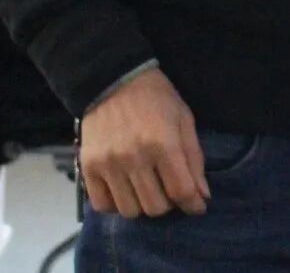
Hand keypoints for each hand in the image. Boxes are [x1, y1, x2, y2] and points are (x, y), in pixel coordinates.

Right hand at [79, 67, 209, 218]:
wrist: (113, 79)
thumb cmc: (156, 98)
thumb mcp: (184, 119)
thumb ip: (194, 158)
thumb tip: (202, 196)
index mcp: (162, 143)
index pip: (180, 190)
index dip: (193, 204)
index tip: (196, 206)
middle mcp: (134, 157)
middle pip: (155, 207)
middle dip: (168, 204)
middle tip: (168, 190)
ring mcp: (108, 164)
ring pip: (130, 210)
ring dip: (142, 205)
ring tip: (146, 189)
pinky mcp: (88, 167)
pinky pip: (102, 205)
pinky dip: (116, 204)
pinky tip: (124, 190)